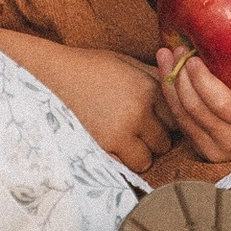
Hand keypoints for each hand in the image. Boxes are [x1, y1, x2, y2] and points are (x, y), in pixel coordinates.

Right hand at [0, 29, 174, 176]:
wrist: (48, 75)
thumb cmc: (89, 67)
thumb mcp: (126, 63)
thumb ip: (155, 78)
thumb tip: (182, 88)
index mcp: (147, 86)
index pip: (177, 115)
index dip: (167, 117)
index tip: (156, 116)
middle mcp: (138, 110)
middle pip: (166, 140)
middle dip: (156, 137)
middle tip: (138, 127)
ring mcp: (120, 132)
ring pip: (149, 158)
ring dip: (140, 152)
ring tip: (125, 138)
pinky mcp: (102, 148)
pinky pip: (126, 166)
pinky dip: (122, 159)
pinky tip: (111, 144)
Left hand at [158, 36, 230, 173]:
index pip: (219, 103)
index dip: (200, 79)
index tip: (194, 55)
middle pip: (194, 108)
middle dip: (180, 75)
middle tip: (178, 47)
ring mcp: (215, 150)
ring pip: (182, 117)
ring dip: (169, 84)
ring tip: (165, 55)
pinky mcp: (204, 152)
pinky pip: (181, 124)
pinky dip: (172, 98)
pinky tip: (169, 75)